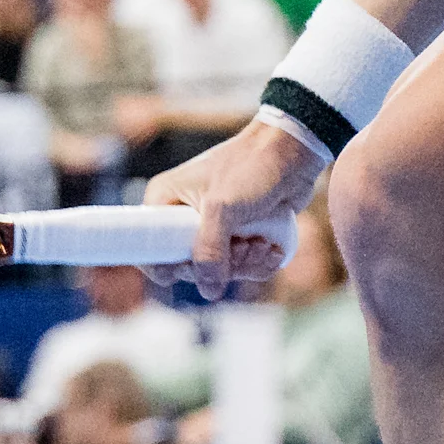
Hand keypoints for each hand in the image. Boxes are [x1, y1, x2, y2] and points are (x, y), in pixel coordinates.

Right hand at [144, 111, 320, 288]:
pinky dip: (257, 263)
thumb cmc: (251, 167)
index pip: (150, 249)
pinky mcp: (236, 234)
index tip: (199, 267)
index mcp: (165, 201)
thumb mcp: (223, 208)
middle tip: (242, 246)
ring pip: (219, 270)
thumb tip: (208, 291)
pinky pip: (240, 266)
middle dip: (221, 265)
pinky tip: (270, 247)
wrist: (293, 152)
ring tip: (261, 243)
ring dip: (244, 264)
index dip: (171, 267)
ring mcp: (212, 227)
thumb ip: (210, 251)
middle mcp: (183, 215)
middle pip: (189, 266)